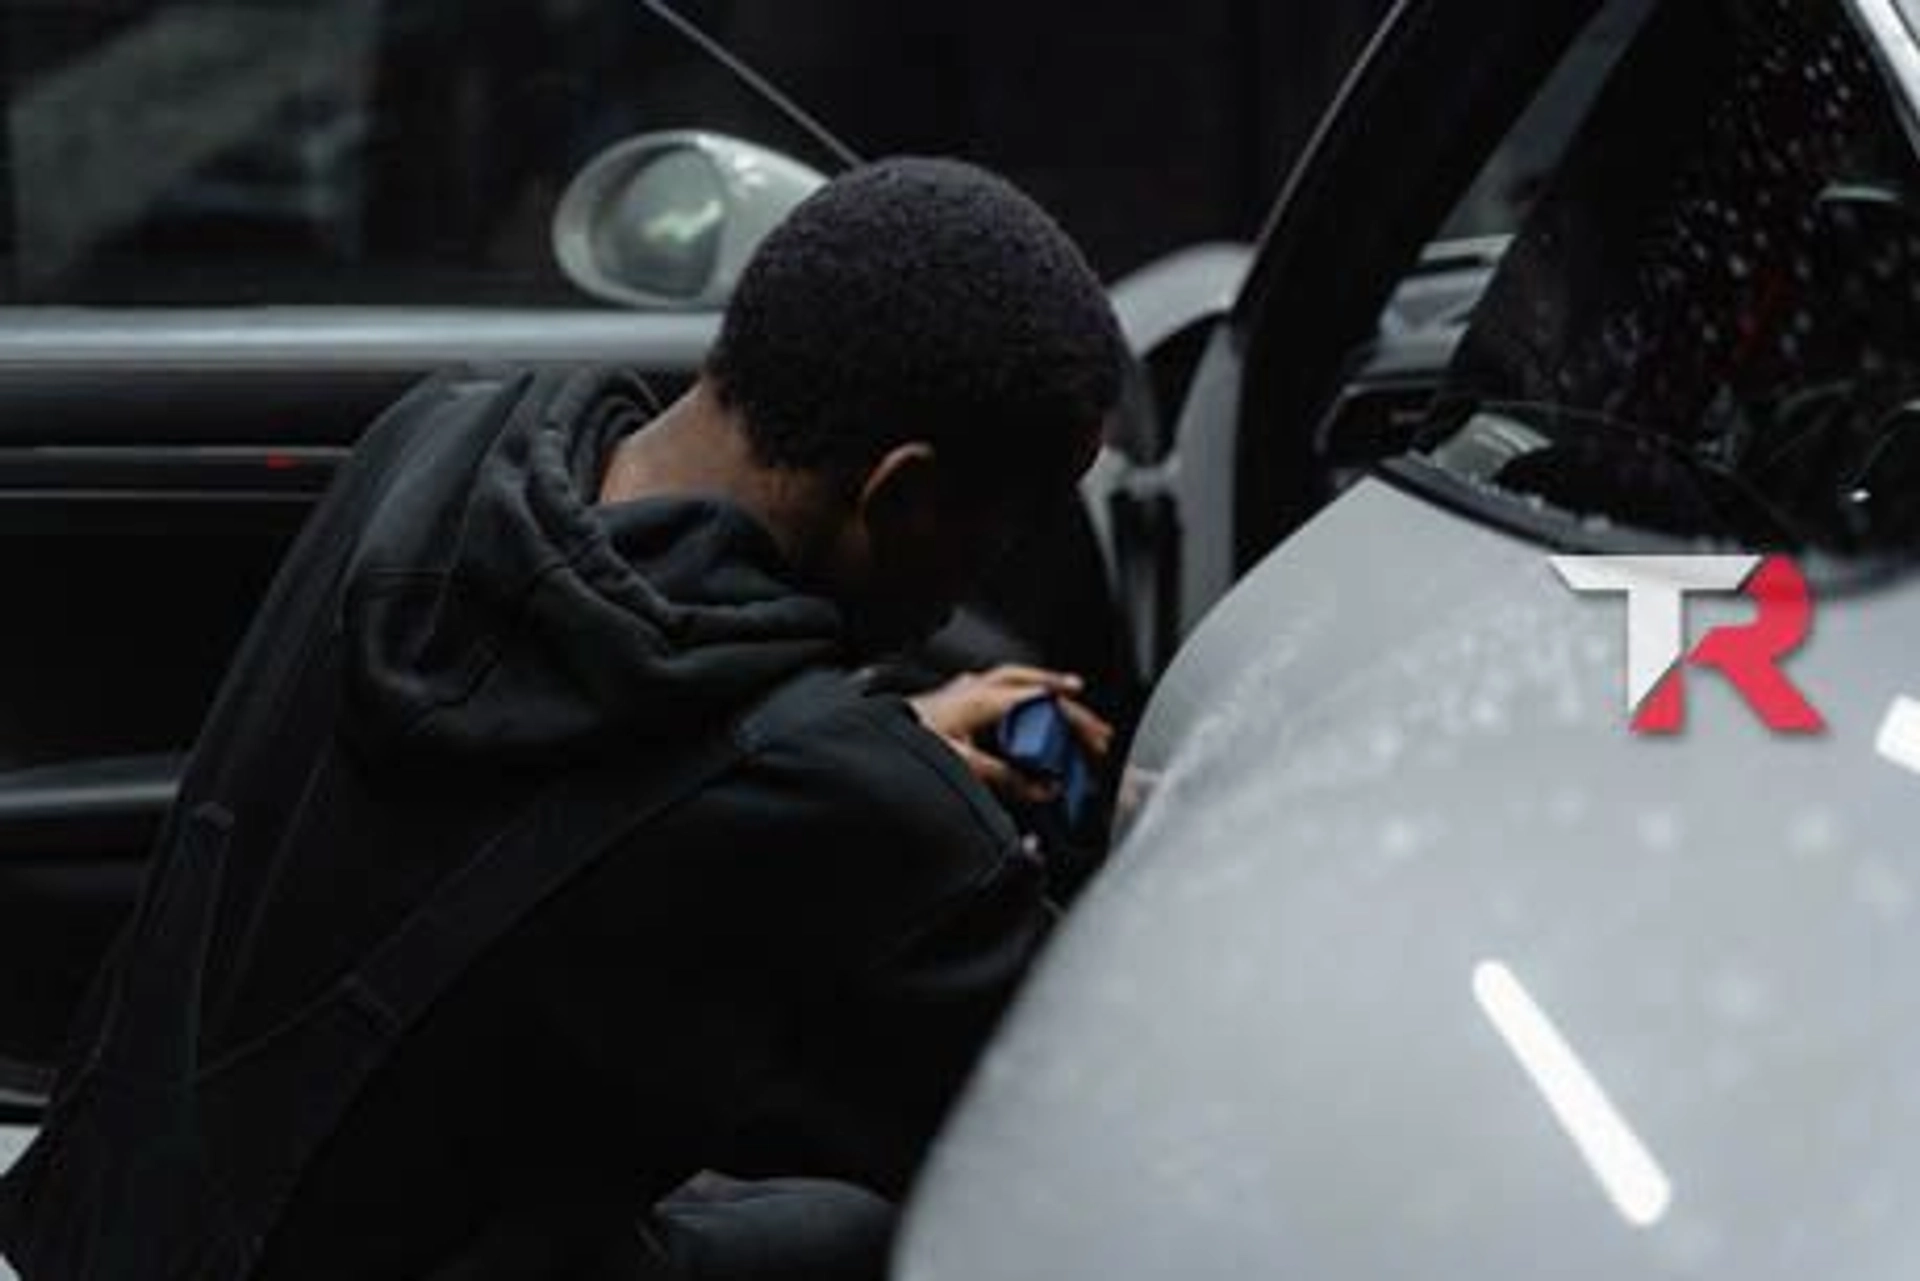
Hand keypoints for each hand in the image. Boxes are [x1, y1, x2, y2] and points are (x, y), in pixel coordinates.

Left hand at [908, 665, 1115, 805]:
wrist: (876, 739)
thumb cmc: (910, 745)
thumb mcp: (964, 767)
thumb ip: (1006, 777)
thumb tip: (1043, 786)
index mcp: (984, 699)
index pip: (1043, 701)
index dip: (1073, 720)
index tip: (1095, 739)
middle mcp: (976, 688)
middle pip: (1034, 684)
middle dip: (1068, 700)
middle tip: (1094, 725)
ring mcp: (964, 690)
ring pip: (1015, 680)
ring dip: (1044, 689)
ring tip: (1069, 699)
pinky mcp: (954, 699)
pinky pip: (997, 687)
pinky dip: (1018, 692)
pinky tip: (1021, 703)